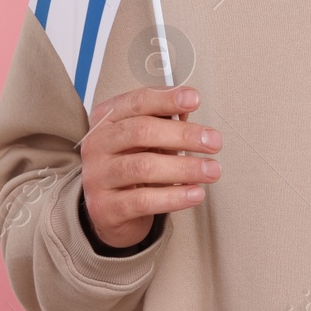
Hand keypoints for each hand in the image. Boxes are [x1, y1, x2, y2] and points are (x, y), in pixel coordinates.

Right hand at [78, 85, 222, 249]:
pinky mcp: (105, 208)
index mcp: (106, 120)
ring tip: (211, 170)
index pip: (136, 102)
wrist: (109, 211)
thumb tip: (188, 107)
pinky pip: (143, 201)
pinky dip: (174, 197)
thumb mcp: (143, 140)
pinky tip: (195, 193)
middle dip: (183, 135)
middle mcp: (97, 145)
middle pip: (141, 132)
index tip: (194, 99)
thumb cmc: (130, 166)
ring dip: (184, 168)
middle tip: (213, 142)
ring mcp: (97, 177)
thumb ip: (164, 121)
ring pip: (143, 167)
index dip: (166, 99)